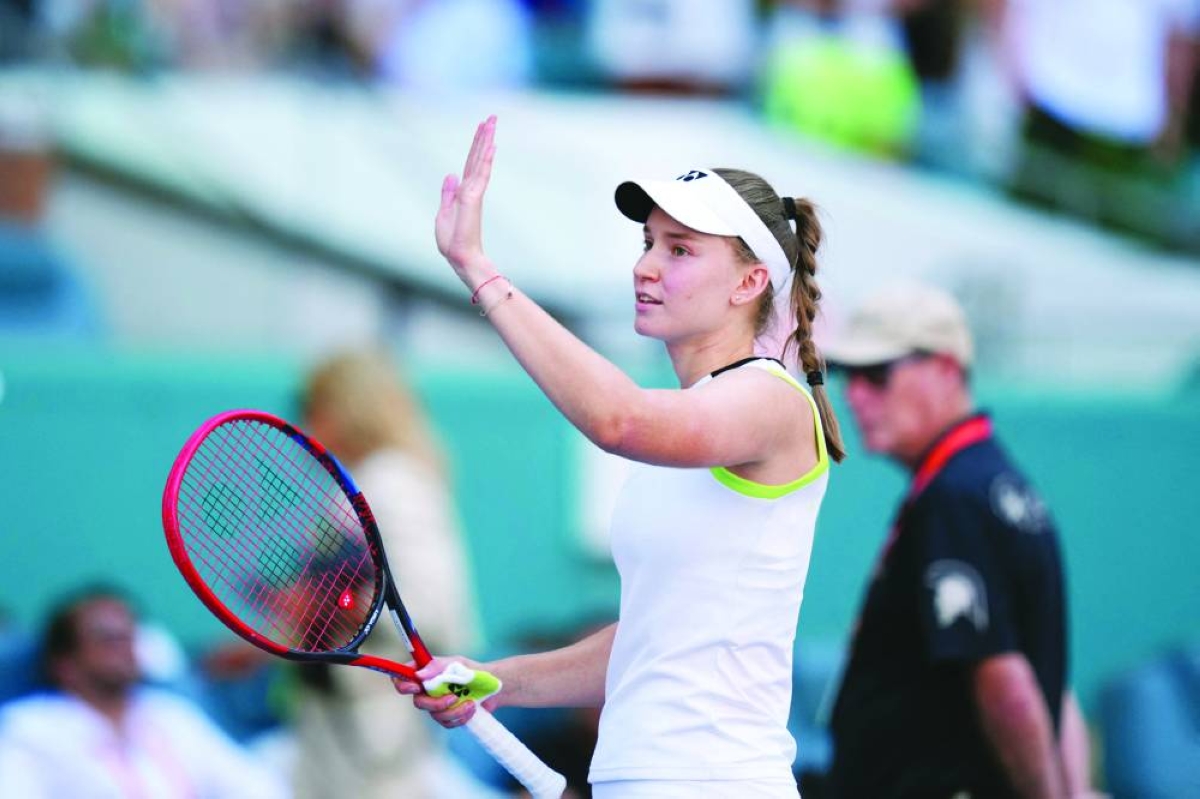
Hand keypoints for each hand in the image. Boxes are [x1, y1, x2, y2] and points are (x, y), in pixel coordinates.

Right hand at [391, 656, 499, 728]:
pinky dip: (460, 717)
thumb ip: (437, 667)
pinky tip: (471, 708)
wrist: (493, 688)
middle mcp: (427, 689)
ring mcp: (436, 704)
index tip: (415, 686)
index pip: (403, 676)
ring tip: (470, 703)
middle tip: (453, 698)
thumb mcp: (457, 664)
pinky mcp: (446, 717)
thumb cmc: (474, 671)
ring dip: (453, 711)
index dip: (402, 683)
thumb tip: (419, 674)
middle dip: (435, 703)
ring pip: (434, 714)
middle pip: (418, 702)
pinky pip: (446, 723)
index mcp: (426, 672)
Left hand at [436, 116, 497, 286]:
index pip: (470, 163)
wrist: (459, 257)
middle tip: (492, 117)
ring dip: (486, 140)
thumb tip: (450, 175)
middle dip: (485, 136)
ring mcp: (474, 192)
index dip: (476, 145)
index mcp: (463, 192)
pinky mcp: (473, 198)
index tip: (482, 128)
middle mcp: (471, 189)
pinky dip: (486, 158)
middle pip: (478, 156)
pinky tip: (491, 145)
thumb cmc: (452, 242)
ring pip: (481, 160)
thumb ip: (448, 193)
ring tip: (492, 122)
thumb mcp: (444, 213)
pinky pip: (481, 173)